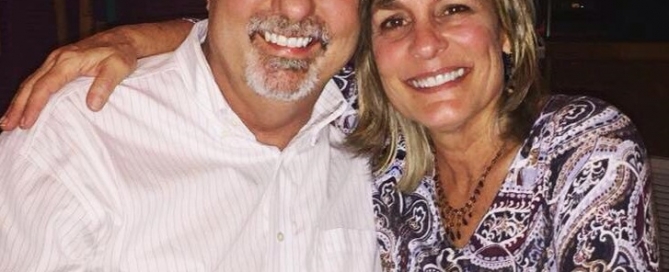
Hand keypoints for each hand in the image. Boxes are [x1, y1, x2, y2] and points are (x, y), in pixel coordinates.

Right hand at [0, 30, 137, 130]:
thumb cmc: (120, 54)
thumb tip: (92, 105)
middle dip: (18, 106)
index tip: (27, 122)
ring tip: (8, 121)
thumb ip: (105, 85)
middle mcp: (57, 59)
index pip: (45, 85)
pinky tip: (23, 106)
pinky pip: (37, 79)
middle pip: (30, 84)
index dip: (34, 105)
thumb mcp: (118, 68)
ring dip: (18, 101)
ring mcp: (55, 60)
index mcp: (70, 60)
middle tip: (8, 126)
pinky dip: (27, 94)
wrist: (121, 39)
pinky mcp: (57, 63)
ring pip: (30, 82)